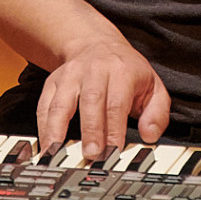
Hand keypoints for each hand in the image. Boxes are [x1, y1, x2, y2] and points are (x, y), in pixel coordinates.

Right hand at [38, 37, 170, 160]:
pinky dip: (43, 126)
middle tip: (91, 155)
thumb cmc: (126, 71)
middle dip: (90, 130)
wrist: (97, 44)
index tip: (113, 152)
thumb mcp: (152, 86)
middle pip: (90, 101)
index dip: (114, 129)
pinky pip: (44, 105)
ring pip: (62, 103)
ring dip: (59, 130)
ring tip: (58, 154)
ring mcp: (71, 76)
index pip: (117, 103)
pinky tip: (45, 146)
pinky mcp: (53, 83)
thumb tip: (150, 136)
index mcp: (122, 72)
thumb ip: (157, 113)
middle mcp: (94, 71)